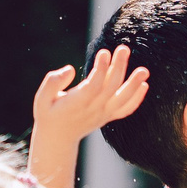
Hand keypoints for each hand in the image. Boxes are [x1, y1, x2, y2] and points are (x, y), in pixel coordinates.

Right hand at [33, 47, 151, 147]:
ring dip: (134, 84)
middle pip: (111, 87)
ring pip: (122, 100)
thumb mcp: (42, 98)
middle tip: (124, 48)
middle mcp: (93, 109)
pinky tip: (144, 85)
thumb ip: (53, 83)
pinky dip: (136, 99)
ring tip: (144, 70)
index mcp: (77, 103)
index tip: (104, 52)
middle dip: (119, 67)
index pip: (94, 85)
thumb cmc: (49, 114)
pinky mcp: (108, 116)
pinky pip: (125, 110)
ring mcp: (103, 114)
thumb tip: (69, 69)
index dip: (101, 69)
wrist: (57, 139)